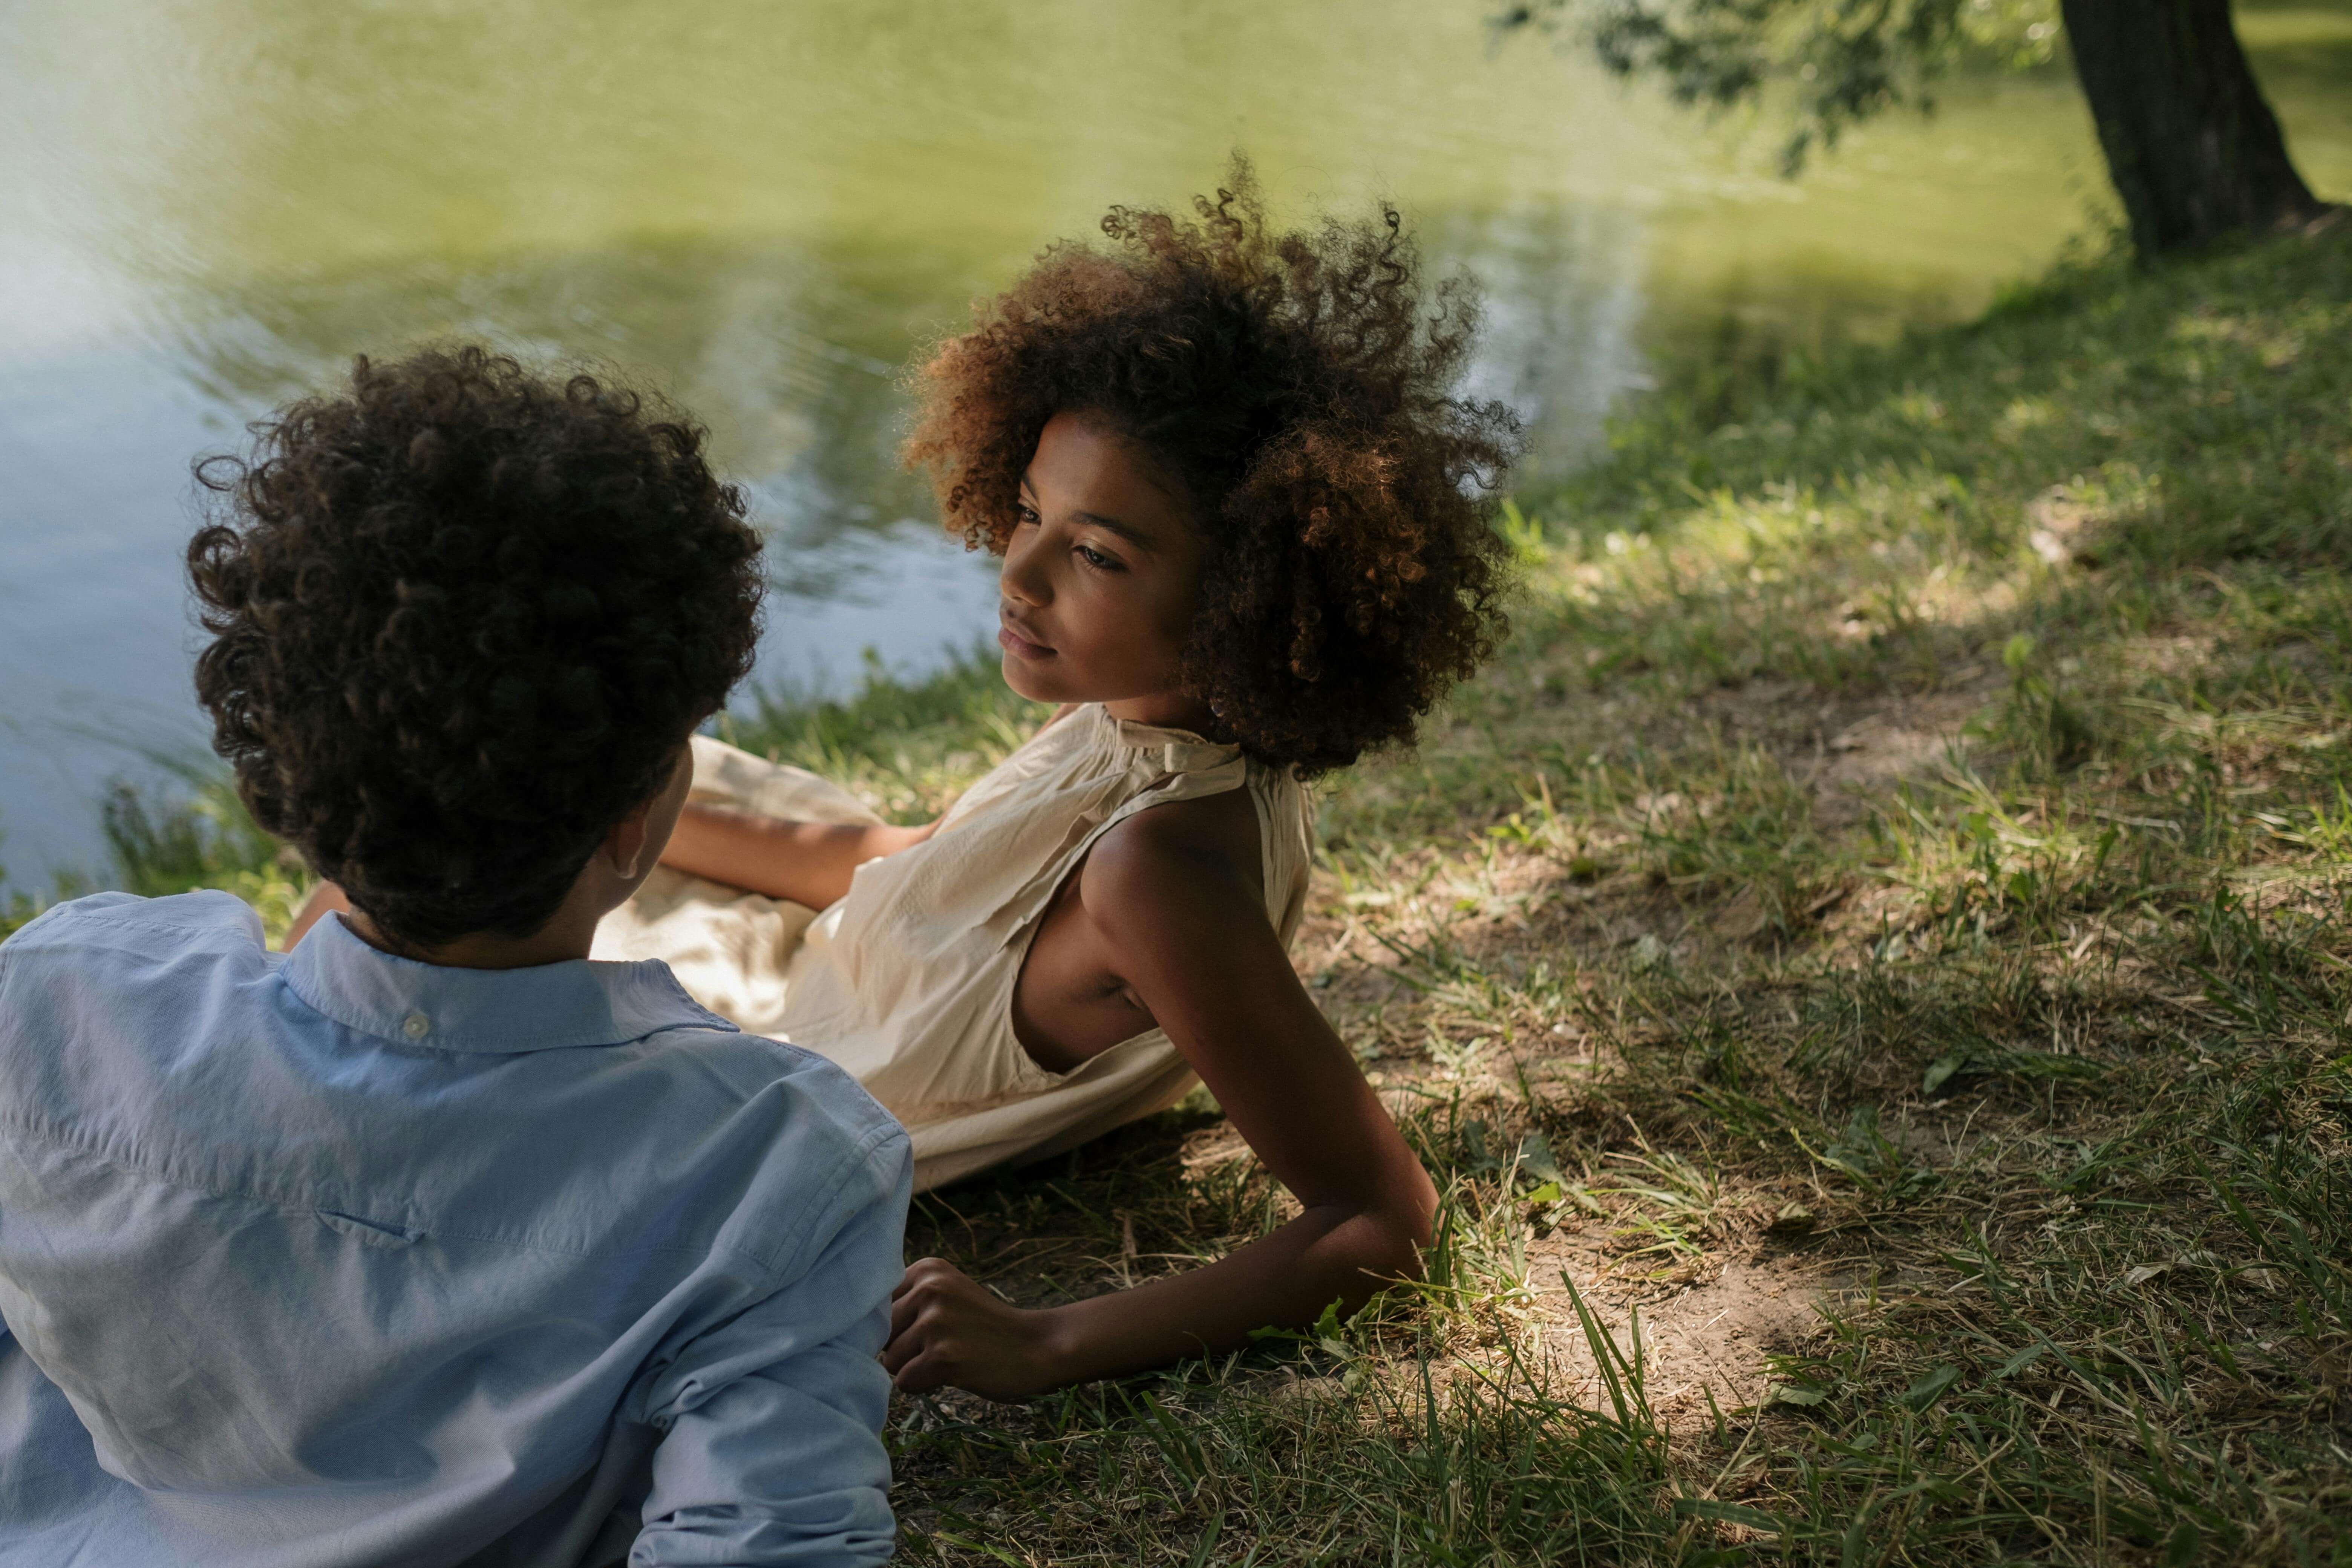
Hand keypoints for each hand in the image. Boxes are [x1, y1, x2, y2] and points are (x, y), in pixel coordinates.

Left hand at [883, 1258, 1064, 1400]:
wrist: (1035, 1347)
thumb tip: (850, 1328)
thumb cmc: (984, 1328)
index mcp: (927, 1269)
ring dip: (914, 1368)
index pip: (875, 1306)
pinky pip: (904, 1383)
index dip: (896, 1326)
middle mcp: (929, 1289)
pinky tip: (953, 1373)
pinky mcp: (943, 1356)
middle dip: (903, 1348)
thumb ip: (906, 1301)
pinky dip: (923, 1386)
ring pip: (890, 1361)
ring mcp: (937, 1322)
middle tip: (942, 1346)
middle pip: (880, 1334)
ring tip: (951, 1358)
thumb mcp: (947, 1295)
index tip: (923, 1331)